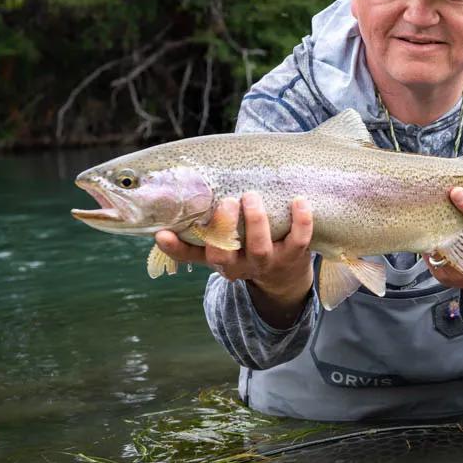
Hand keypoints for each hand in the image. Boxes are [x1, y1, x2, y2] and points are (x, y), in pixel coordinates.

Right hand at [156, 193, 313, 326]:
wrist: (285, 276)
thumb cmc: (248, 248)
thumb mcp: (227, 243)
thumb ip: (211, 223)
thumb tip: (189, 186)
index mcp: (218, 259)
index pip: (191, 256)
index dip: (175, 248)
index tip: (162, 233)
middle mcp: (238, 265)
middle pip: (224, 255)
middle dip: (223, 228)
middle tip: (226, 202)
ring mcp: (266, 262)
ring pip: (259, 248)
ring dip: (255, 221)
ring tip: (251, 196)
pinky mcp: (292, 256)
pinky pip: (298, 240)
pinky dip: (301, 221)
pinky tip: (299, 201)